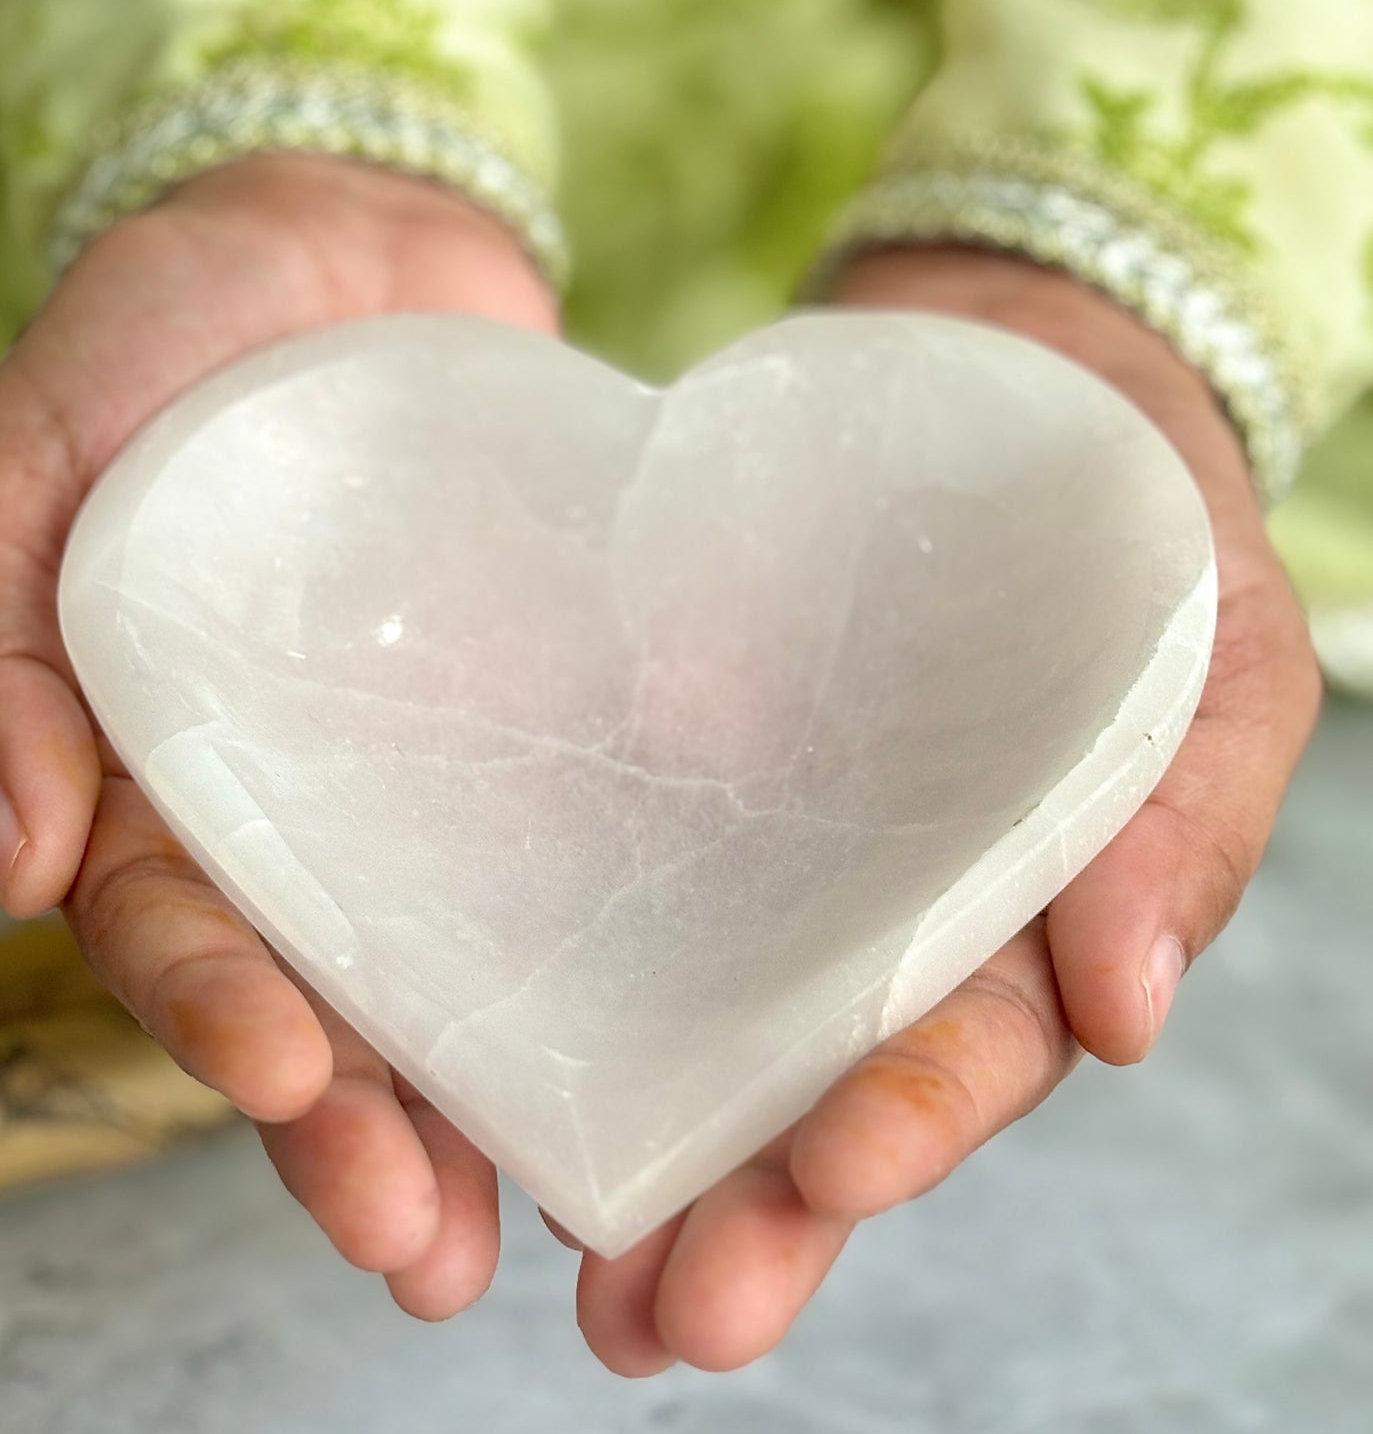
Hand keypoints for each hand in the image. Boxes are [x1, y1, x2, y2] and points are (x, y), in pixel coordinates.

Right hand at [0, 155, 557, 1316]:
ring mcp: (436, 771)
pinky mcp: (543, 713)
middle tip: (433, 1246)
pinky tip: (676, 1010)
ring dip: (496, 1088)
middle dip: (372, 1133)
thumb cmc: (155, 347)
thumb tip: (17, 851)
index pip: (191, 944)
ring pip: (463, 962)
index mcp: (172, 785)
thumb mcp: (24, 473)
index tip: (297, 1099)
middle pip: (335, 1001)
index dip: (228, 1031)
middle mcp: (309, 811)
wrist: (341, 243)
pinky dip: (621, 924)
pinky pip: (582, 832)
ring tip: (553, 1204)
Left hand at [570, 247, 1320, 1375]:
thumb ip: (1189, 819)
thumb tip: (1126, 1004)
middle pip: (812, 1083)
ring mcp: (771, 842)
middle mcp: (880, 910)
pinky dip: (561, 964)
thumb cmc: (1143, 535)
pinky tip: (490, 1053)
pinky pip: (613, 867)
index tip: (822, 1185)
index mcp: (1020, 916)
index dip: (901, 1125)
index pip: (963, 1050)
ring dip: (634, 1139)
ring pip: (699, 1013)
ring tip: (557, 1252)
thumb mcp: (1217, 654)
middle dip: (746, 1206)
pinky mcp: (679, 761)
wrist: (1012, 387)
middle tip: (655, 1319)